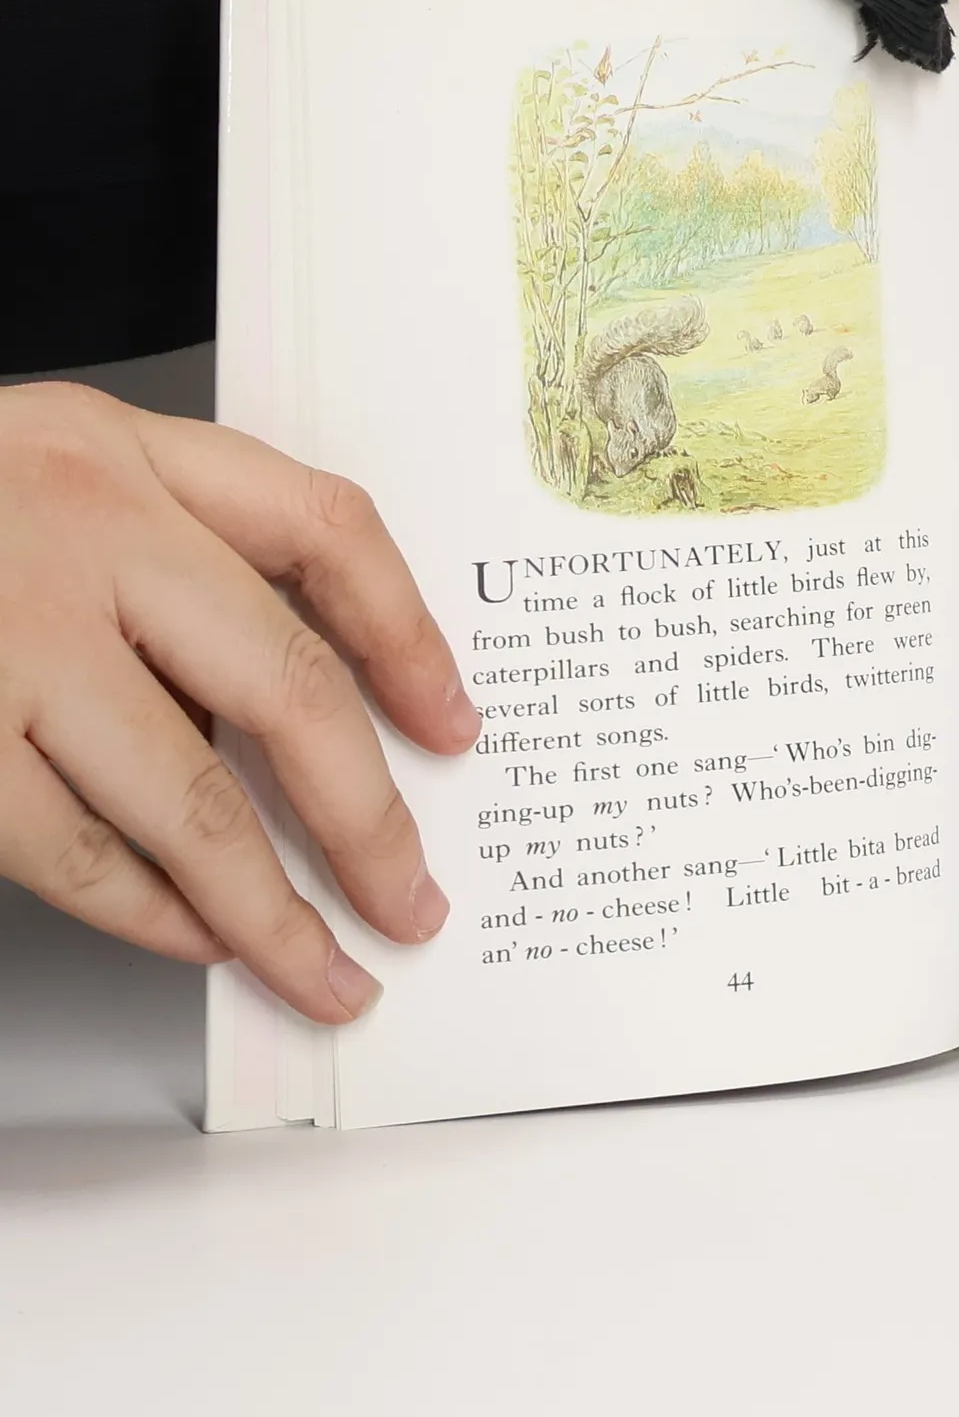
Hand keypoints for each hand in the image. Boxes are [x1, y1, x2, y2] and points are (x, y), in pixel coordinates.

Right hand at [0, 383, 477, 1021]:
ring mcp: (1, 635)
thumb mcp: (44, 472)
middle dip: (369, 814)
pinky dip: (147, 912)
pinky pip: (67, 851)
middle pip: (287, 684)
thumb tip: (296, 721)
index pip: (324, 526)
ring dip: (271, 906)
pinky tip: (199, 938)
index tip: (456, 723)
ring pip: (187, 796)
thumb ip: (166, 555)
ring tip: (328, 966)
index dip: (411, 634)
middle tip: (412, 898)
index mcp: (116, 450)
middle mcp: (74, 528)